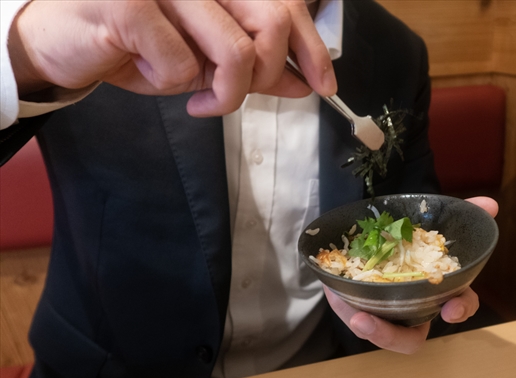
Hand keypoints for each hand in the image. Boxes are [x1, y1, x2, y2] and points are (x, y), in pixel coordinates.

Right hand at [9, 0, 336, 116]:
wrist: (61, 43)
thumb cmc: (134, 45)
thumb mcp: (203, 58)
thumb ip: (253, 65)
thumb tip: (303, 80)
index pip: (284, 3)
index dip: (310, 46)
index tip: (323, 83)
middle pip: (272, 21)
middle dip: (264, 73)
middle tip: (237, 94)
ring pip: (235, 51)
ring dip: (223, 92)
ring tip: (200, 101)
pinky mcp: (129, 5)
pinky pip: (182, 67)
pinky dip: (171, 85)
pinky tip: (146, 72)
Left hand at [327, 196, 498, 354]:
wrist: (382, 232)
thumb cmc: (414, 236)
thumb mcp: (438, 222)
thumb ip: (465, 213)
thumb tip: (490, 205)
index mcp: (439, 293)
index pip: (459, 308)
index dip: (460, 310)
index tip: (453, 308)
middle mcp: (412, 311)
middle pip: (409, 339)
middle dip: (391, 337)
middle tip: (370, 322)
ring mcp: (385, 313)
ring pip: (378, 333)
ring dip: (366, 328)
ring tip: (354, 315)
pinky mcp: (358, 306)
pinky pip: (352, 312)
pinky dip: (344, 305)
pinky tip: (336, 291)